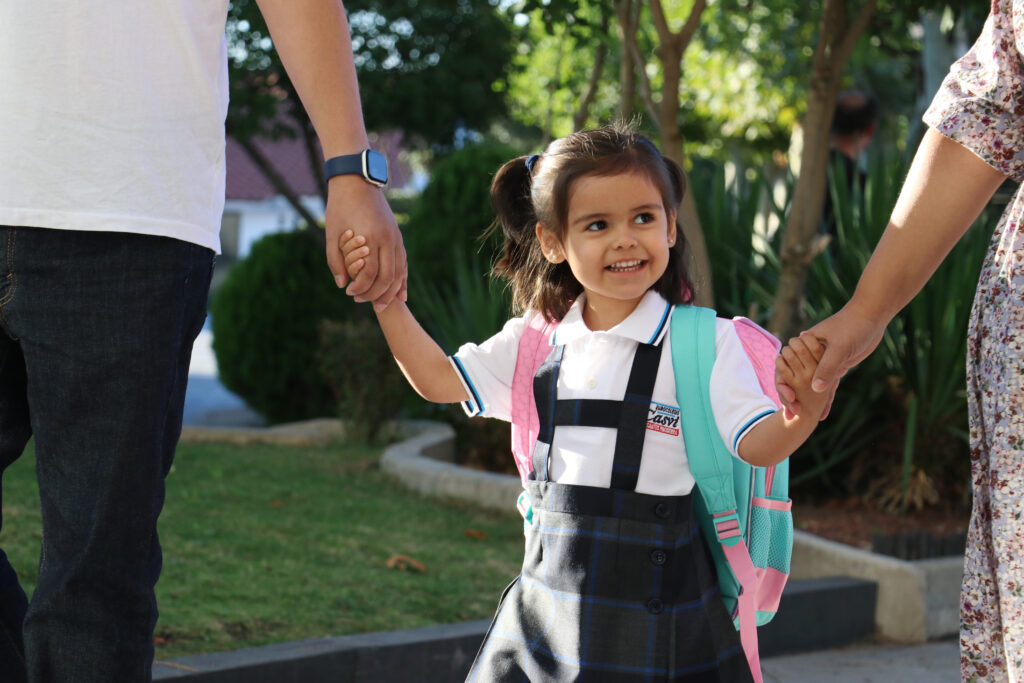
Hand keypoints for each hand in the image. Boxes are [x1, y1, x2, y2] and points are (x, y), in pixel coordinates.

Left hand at [324, 176, 406, 311]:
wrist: (356, 181)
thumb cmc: (340, 206)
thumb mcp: (331, 233)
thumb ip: (335, 260)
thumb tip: (341, 284)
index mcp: (370, 237)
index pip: (370, 273)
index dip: (361, 287)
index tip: (349, 293)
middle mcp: (388, 239)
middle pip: (389, 277)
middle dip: (377, 294)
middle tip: (364, 303)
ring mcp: (396, 237)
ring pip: (400, 272)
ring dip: (392, 291)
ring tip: (381, 305)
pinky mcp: (398, 236)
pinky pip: (403, 263)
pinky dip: (402, 280)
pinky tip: (400, 293)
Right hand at [775, 305, 884, 418]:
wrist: (871, 315)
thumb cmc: (853, 326)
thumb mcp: (839, 348)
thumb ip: (827, 368)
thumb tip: (816, 389)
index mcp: (805, 345)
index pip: (788, 368)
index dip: (785, 386)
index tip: (789, 402)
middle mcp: (811, 354)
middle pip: (797, 378)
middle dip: (794, 396)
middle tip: (793, 414)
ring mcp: (824, 360)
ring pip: (812, 384)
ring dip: (809, 400)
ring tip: (802, 419)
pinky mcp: (837, 365)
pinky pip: (828, 384)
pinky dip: (826, 398)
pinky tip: (823, 413)